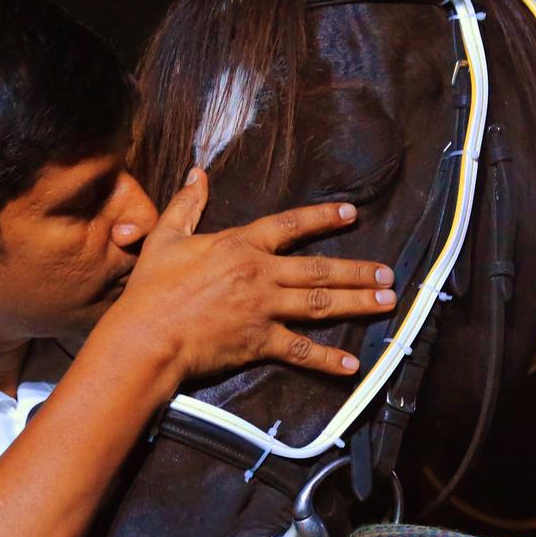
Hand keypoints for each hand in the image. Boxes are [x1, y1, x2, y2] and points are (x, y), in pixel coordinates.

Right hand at [114, 169, 394, 380]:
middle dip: (357, 271)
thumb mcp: (166, 237)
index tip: (351, 214)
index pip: (290, 225)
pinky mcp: (261, 342)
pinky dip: (328, 359)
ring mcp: (264, 309)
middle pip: (319, 269)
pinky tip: (353, 364)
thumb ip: (187, 204)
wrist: (148, 335)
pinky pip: (302, 351)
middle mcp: (261, 274)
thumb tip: (197, 172)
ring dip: (357, 303)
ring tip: (386, 302)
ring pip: (321, 304)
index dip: (323, 218)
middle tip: (387, 274)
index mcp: (241, 245)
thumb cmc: (152, 288)